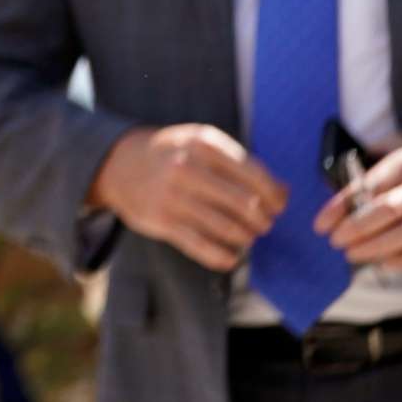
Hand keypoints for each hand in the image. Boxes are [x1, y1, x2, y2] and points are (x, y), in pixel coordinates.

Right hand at [88, 125, 286, 271]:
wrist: (117, 163)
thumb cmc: (171, 154)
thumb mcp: (202, 144)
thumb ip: (240, 164)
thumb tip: (284, 193)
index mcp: (204, 144)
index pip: (254, 175)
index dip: (274, 195)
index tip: (279, 206)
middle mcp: (188, 168)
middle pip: (245, 204)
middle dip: (262, 220)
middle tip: (264, 225)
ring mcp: (173, 196)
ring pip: (227, 228)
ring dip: (246, 238)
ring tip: (247, 237)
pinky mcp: (162, 221)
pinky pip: (202, 246)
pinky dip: (224, 257)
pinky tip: (231, 257)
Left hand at [316, 142, 401, 270]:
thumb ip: (378, 175)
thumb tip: (341, 197)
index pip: (366, 187)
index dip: (339, 207)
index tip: (321, 224)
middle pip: (382, 210)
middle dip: (353, 229)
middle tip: (335, 240)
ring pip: (401, 234)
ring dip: (372, 247)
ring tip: (351, 254)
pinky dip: (398, 261)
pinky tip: (382, 263)